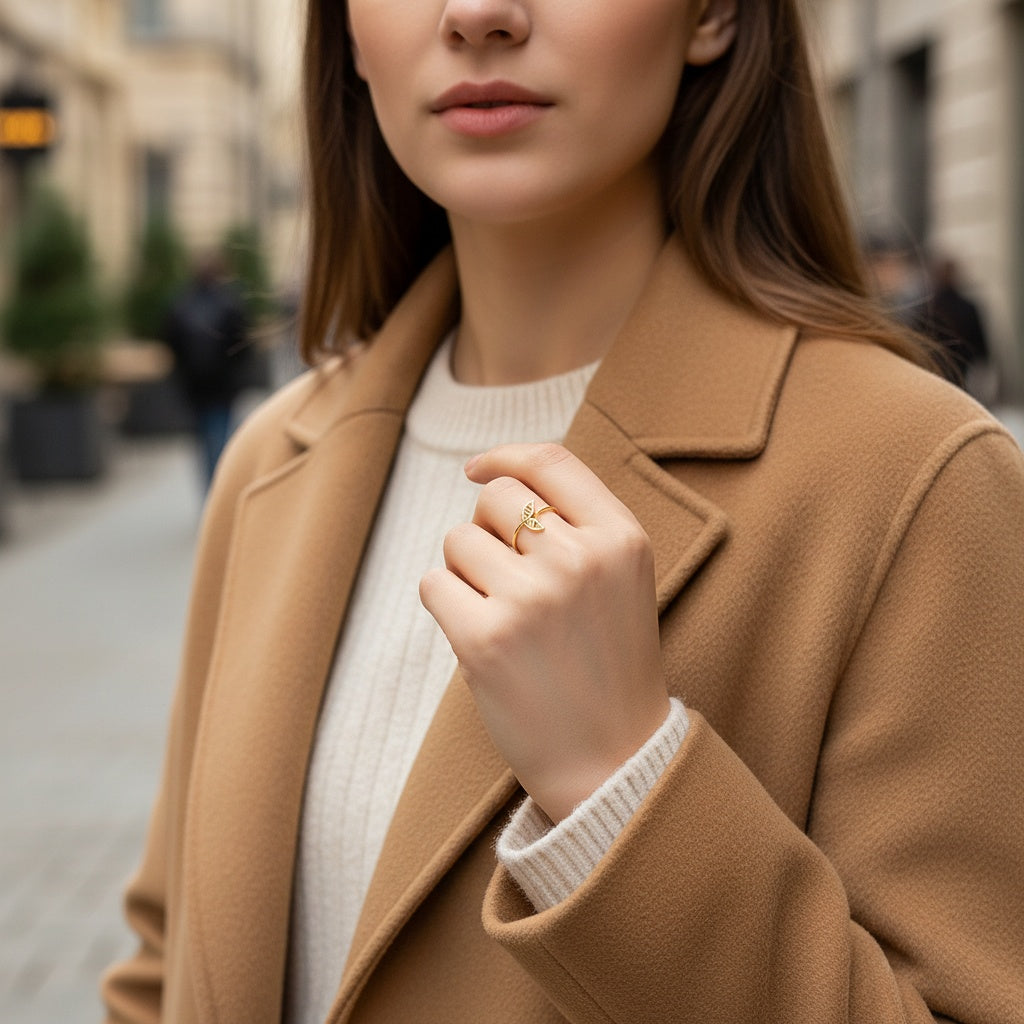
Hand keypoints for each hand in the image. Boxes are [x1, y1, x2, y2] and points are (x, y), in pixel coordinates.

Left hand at [419, 443, 669, 822]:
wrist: (613, 760)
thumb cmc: (609, 665)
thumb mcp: (621, 580)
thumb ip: (577, 525)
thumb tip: (491, 477)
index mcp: (622, 539)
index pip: (551, 461)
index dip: (505, 457)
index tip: (477, 470)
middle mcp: (580, 560)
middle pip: (497, 498)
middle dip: (487, 529)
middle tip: (506, 578)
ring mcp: (533, 599)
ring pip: (459, 540)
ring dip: (466, 573)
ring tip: (503, 617)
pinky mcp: (485, 639)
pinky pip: (433, 584)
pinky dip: (445, 605)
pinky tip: (477, 636)